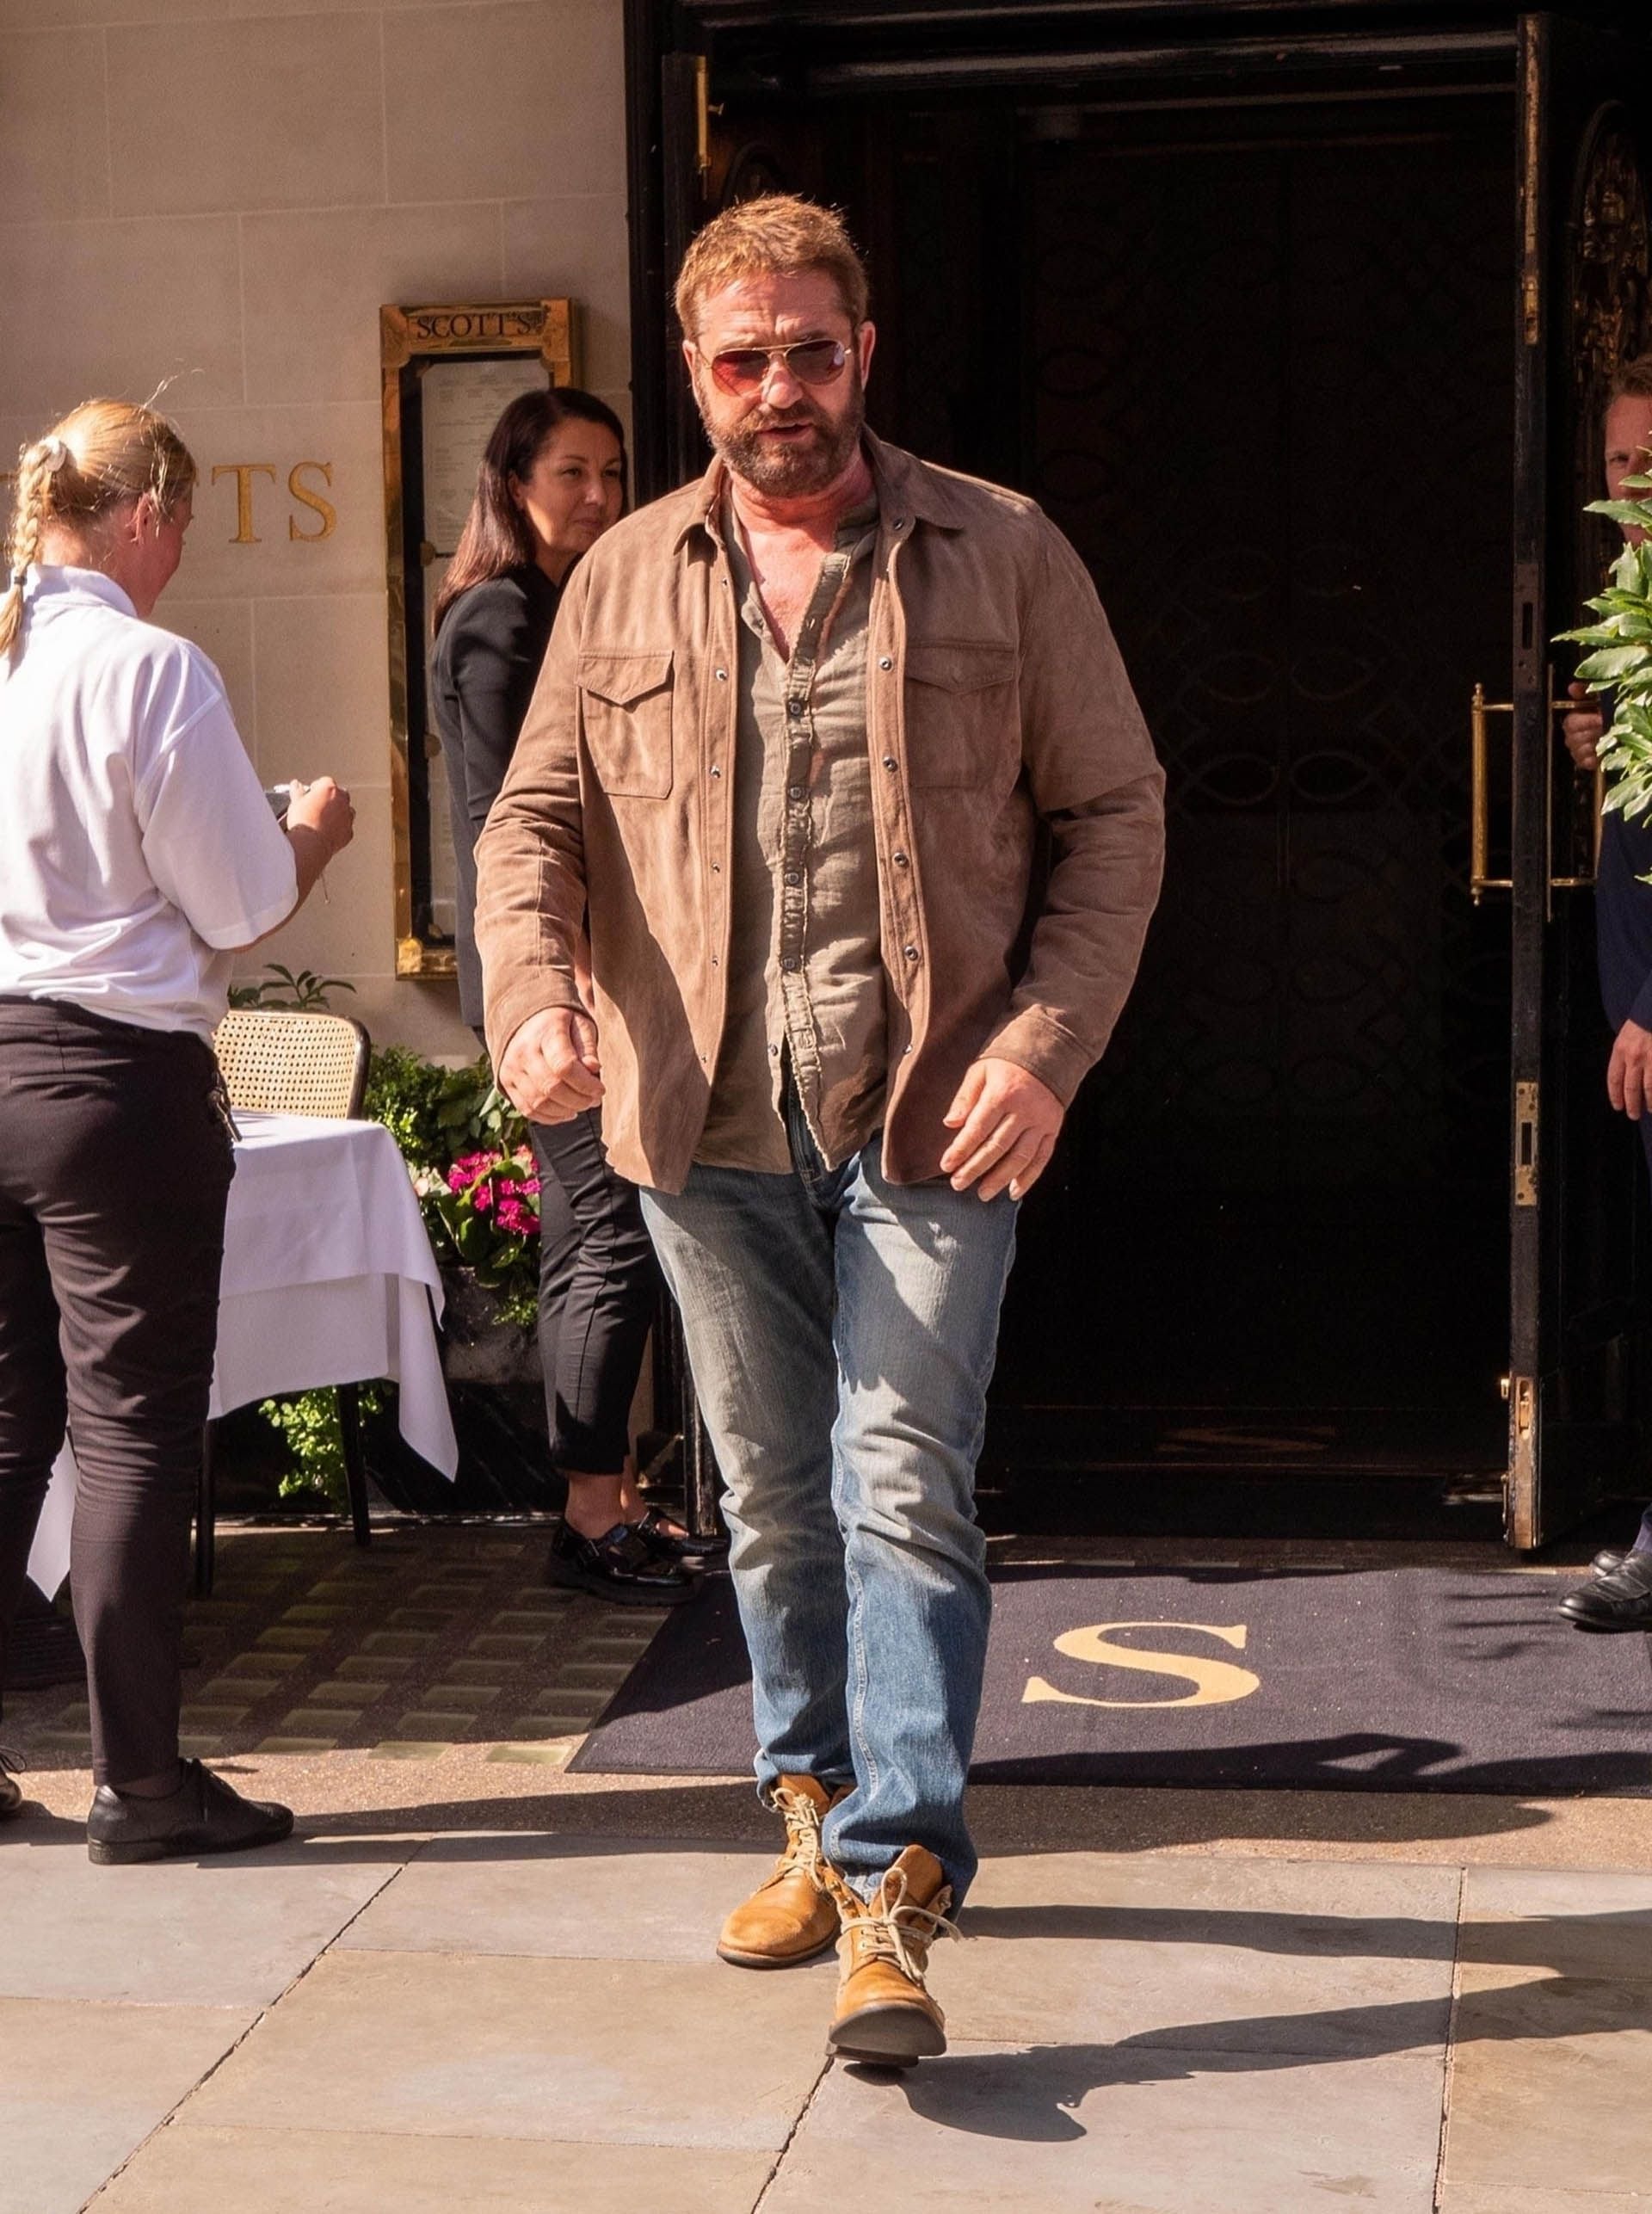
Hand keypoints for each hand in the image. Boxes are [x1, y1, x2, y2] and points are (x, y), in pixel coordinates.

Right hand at [285, 775, 354, 855]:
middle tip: (317, 806)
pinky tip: (327, 832)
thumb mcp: (296, 802)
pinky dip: (339, 828)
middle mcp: (342, 800)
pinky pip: (345, 827)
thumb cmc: (303, 820)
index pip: (324, 782)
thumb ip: (297, 791)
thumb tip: (296, 785)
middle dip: (330, 798)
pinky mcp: (349, 832)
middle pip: (339, 794)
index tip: (310, 794)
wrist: (311, 843)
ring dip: (337, 812)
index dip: (316, 788)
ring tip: (323, 819)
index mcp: (329, 788)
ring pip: (346, 810)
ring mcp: (348, 816)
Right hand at [498, 1006, 603, 1124]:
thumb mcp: (581, 1025)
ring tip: (582, 1105)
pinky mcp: (506, 1082)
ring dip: (566, 1111)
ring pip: (539, 1103)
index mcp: (545, 1032)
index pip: (565, 1067)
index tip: (601, 1089)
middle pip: (551, 1088)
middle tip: (594, 1100)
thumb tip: (594, 1069)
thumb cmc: (562, 1024)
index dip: (586, 1084)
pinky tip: (567, 1112)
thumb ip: (588, 1047)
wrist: (527, 1020)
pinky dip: (550, 1117)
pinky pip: (527, 1109)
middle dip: (578, 1100)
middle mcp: (523, 1051)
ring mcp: (511, 1068)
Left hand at [939, 1057, 1063, 1200]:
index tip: (946, 1165)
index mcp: (1003, 1093)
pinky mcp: (1053, 1128)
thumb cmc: (1008, 1061)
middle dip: (975, 1168)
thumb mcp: (981, 1070)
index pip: (978, 1128)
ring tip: (983, 1193)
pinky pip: (1041, 1158)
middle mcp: (1024, 1110)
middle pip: (997, 1146)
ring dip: (1000, 1179)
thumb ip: (965, 1097)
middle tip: (958, 1184)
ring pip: (1020, 1157)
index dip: (961, 1149)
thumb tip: (950, 1123)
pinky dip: (1028, 1177)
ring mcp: (1041, 1121)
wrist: (1050, 1051)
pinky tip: (1014, 1191)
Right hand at [1563, 681, 1604, 772]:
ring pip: (1581, 749)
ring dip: (1595, 744)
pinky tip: (1603, 750)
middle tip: (1606, 728)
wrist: (1616, 732)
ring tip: (1606, 738)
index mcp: (1571, 721)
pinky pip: (1585, 762)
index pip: (1571, 722)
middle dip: (1592, 732)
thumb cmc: (1604, 714)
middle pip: (1575, 737)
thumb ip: (1584, 692)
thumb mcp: (1596, 699)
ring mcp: (1576, 751)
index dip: (1587, 720)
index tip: (1600, 718)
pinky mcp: (1584, 762)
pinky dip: (1595, 757)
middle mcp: (1570, 737)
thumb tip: (1572, 687)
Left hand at [1609, 1019, 1651, 1119]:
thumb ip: (1624, 1054)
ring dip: (1649, 1103)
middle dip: (1632, 1104)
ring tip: (1650, 1110)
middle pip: (1630, 1088)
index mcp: (1621, 1050)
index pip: (1614, 1079)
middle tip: (1633, 1115)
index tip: (1618, 1106)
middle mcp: (1634, 1057)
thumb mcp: (1627, 1036)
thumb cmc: (1644, 1021)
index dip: (1615, 1095)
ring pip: (1649, 1089)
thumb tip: (1623, 1076)